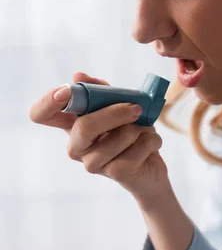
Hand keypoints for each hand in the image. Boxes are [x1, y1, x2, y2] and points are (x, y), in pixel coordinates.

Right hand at [29, 72, 168, 202]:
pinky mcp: (114, 173)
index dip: (48, 101)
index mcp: (72, 124)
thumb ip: (100, 89)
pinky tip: (151, 145)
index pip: (40, 114)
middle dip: (115, 113)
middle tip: (137, 108)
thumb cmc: (131, 130)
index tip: (66, 91)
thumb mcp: (118, 103)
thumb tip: (77, 75)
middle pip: (84, 127)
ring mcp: (93, 163)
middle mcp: (77, 145)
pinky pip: (136, 150)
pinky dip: (152, 141)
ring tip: (145, 131)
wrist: (151, 166)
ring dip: (141, 128)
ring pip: (117, 137)